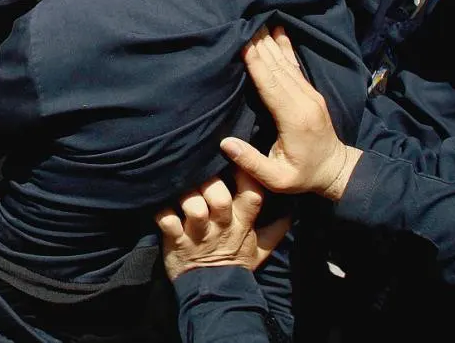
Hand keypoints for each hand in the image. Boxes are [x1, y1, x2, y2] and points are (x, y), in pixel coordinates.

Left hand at [156, 170, 291, 281]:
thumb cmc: (234, 265)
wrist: (213, 295)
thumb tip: (291, 211)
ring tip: (181, 191)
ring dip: (186, 197)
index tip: (236, 159)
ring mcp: (197, 234)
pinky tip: (162, 207)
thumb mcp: (260, 250)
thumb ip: (275, 230)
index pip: (252, 196)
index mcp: (242, 225)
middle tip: (201, 177)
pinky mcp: (175, 240)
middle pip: (219, 197)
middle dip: (210, 184)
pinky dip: (163, 212)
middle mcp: (220, 227)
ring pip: (193, 207)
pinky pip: (167, 220)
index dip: (246, 175)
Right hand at [221, 26, 361, 200]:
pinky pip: (294, 65)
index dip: (255, 61)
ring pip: (285, 62)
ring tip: (256, 20)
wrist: (336, 171)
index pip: (270, 83)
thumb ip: (251, 162)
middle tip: (242, 21)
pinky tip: (278, 31)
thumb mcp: (277, 180)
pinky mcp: (310, 92)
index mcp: (293, 117)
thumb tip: (225, 144)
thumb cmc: (303, 176)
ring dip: (269, 41)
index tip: (240, 41)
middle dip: (259, 44)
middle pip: (277, 66)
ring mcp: (309, 94)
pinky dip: (285, 46)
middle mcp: (304, 100)